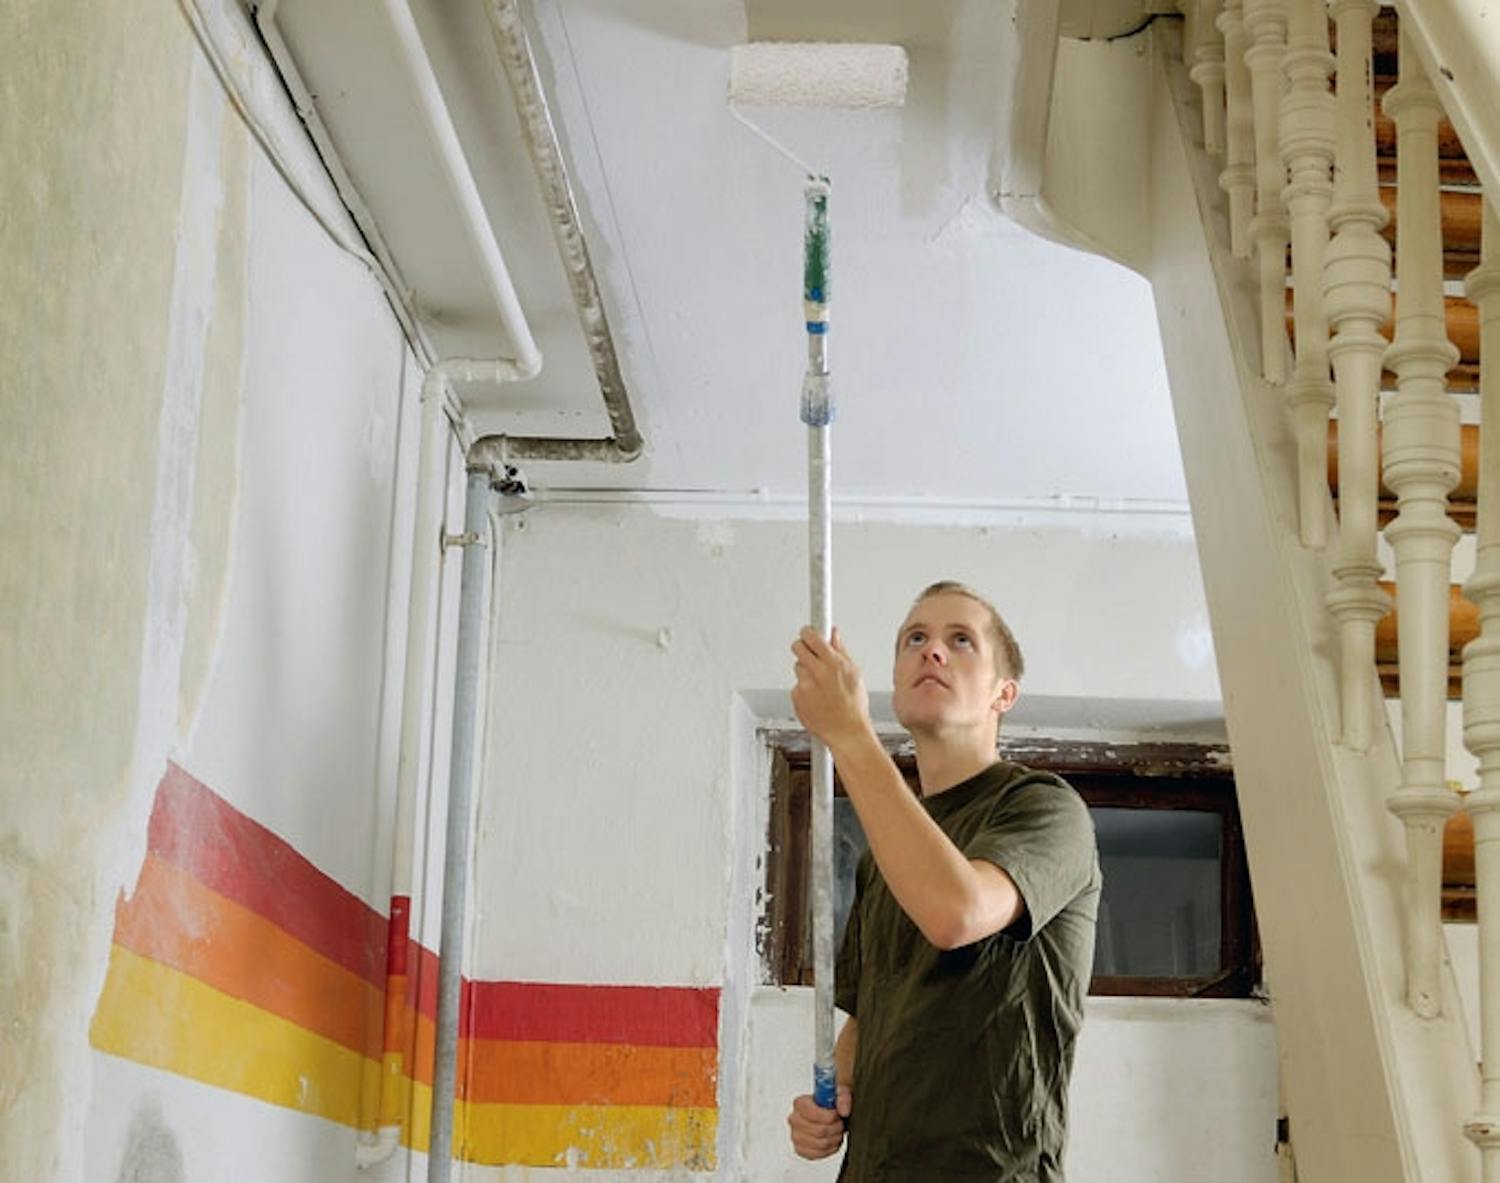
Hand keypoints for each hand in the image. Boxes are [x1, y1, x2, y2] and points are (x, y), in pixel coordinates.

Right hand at [787, 1087, 852, 1159]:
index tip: (837, 1114)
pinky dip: (829, 1149)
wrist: (826, 1111)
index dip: (829, 1116)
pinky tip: (831, 1139)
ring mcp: (796, 1136)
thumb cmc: (830, 1101)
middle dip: (835, 1128)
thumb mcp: (839, 1092)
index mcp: (800, 1103)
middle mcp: (794, 1119)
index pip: (812, 1113)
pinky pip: (817, 1155)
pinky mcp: (800, 1149)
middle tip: (839, 1123)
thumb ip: (843, 1097)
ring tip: (837, 1131)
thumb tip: (844, 1110)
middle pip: (819, 1131)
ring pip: (820, 1144)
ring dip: (834, 1139)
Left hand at [790, 627, 872, 750]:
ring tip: (820, 685)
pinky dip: (804, 689)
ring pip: (798, 667)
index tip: (808, 630)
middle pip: (798, 647)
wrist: (847, 733)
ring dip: (806, 671)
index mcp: (833, 663)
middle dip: (802, 647)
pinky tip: (816, 697)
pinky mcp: (796, 698)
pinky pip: (796, 686)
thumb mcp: (854, 674)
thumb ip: (841, 651)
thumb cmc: (854, 707)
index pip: (812, 636)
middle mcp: (817, 673)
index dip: (808, 632)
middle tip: (809, 653)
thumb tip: (834, 634)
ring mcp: (804, 686)